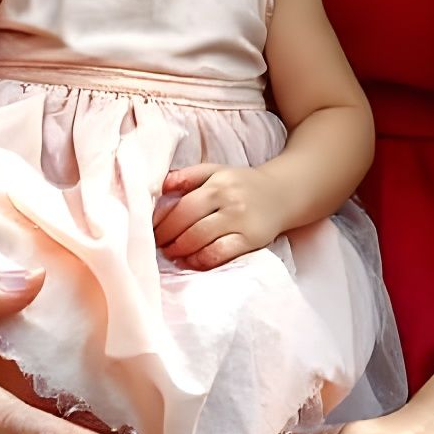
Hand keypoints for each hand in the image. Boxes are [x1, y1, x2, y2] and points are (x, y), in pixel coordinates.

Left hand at [153, 163, 283, 267]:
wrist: (283, 193)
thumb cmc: (243, 183)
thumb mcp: (216, 171)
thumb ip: (188, 176)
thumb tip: (160, 186)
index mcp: (217, 184)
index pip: (182, 206)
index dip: (162, 221)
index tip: (150, 230)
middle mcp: (229, 202)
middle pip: (189, 225)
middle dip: (168, 239)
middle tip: (157, 245)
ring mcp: (241, 222)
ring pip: (202, 241)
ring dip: (181, 251)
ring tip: (171, 254)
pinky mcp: (251, 240)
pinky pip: (220, 254)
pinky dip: (201, 261)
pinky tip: (190, 262)